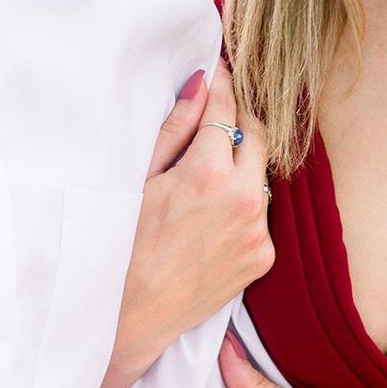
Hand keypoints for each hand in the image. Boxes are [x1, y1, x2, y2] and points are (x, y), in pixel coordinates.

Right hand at [112, 62, 271, 381]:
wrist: (130, 317)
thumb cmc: (123, 243)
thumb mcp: (141, 177)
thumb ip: (176, 127)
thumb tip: (201, 84)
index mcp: (208, 172)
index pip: (226, 109)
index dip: (222, 84)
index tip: (219, 70)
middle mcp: (244, 199)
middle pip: (259, 134)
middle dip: (239, 119)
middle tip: (217, 116)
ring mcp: (258, 231)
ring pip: (261, 175)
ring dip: (242, 165)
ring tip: (207, 174)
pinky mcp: (263, 257)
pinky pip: (261, 214)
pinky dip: (242, 205)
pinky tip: (212, 215)